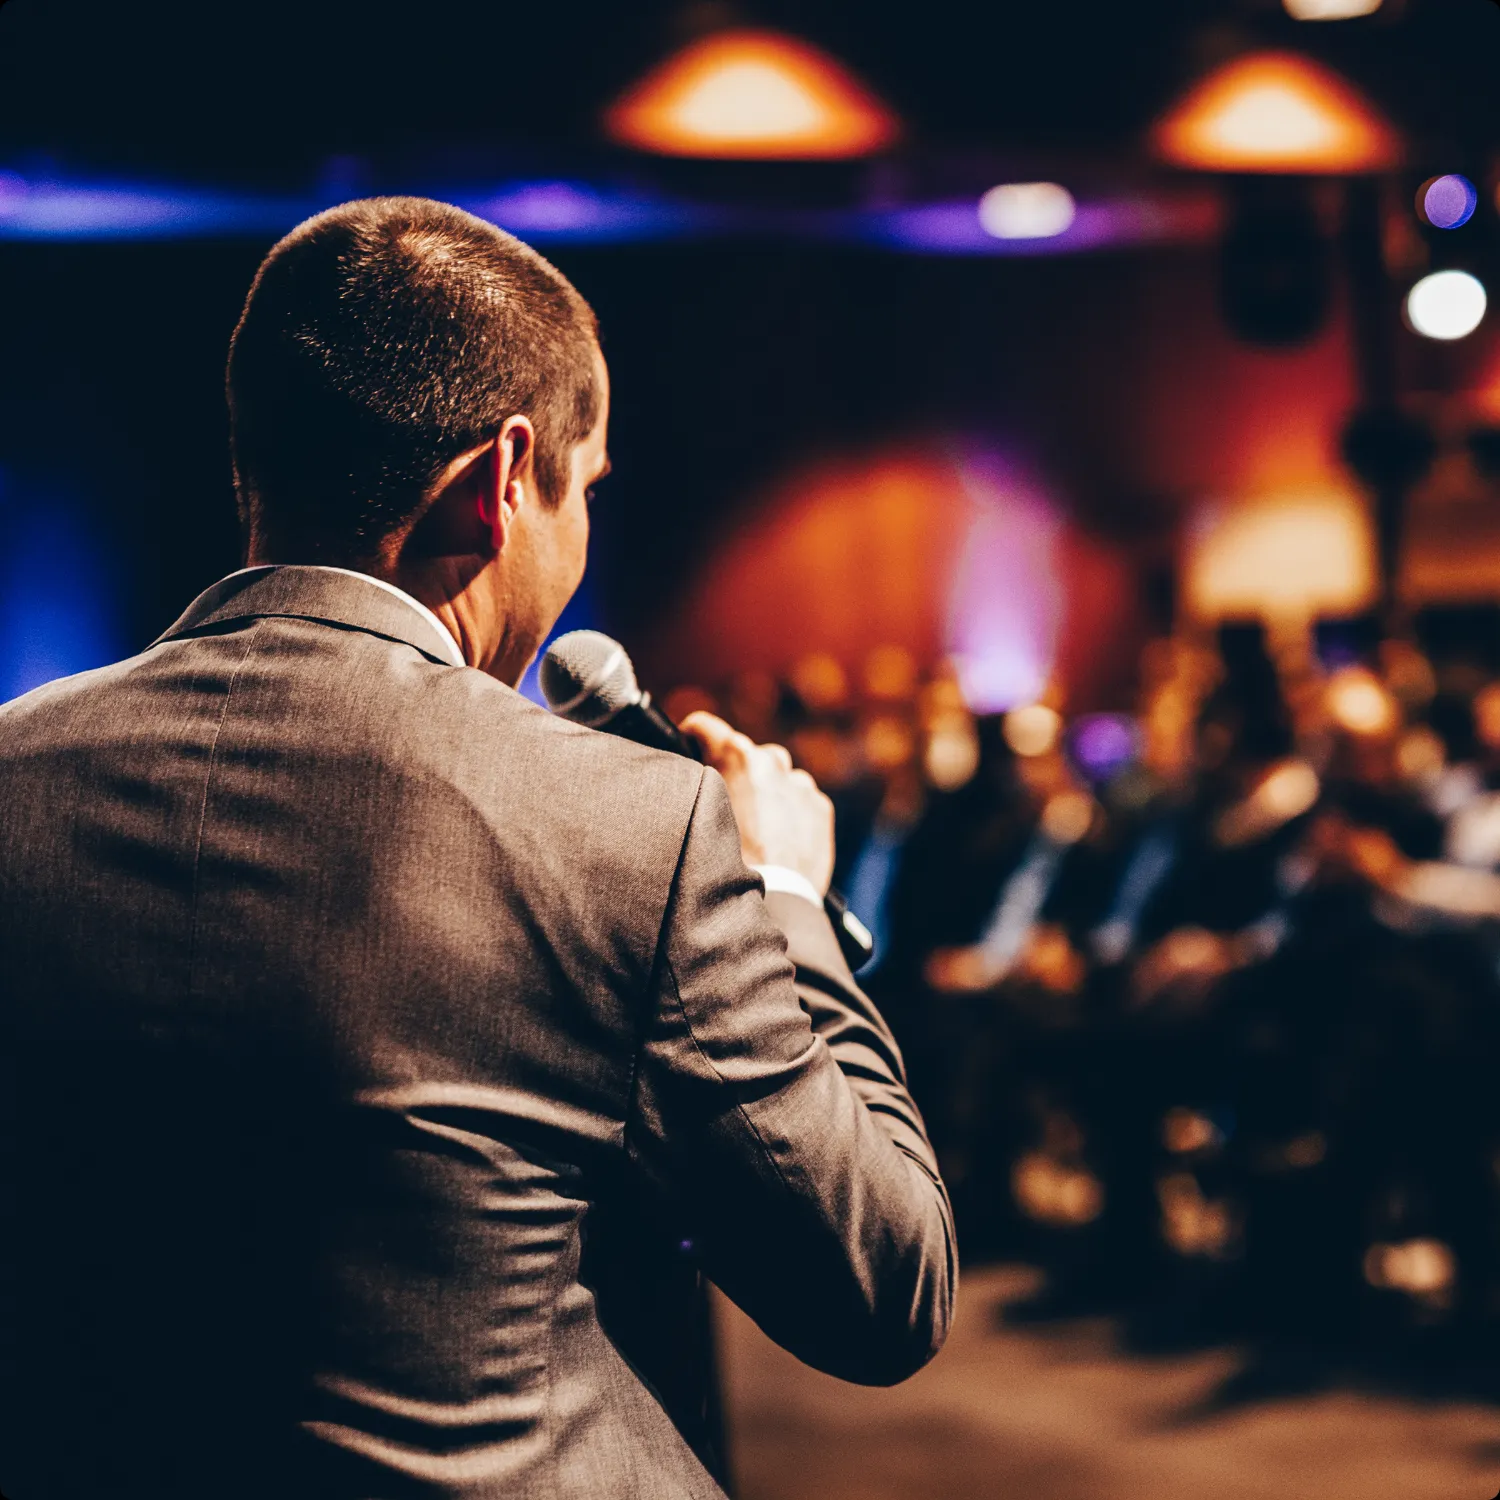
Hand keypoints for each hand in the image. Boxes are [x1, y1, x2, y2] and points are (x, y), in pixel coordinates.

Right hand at [681, 711, 834, 895]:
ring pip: (778, 778)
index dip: (692, 735)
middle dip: (738, 771)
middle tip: (728, 803)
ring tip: (757, 829)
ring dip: (768, 793)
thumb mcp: (699, 814)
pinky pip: (800, 800)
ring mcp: (799, 784)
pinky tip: (778, 839)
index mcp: (737, 756)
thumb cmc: (728, 860)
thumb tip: (694, 772)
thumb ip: (699, 783)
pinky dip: (790, 812)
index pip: (705, 726)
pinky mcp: (819, 806)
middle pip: (748, 754)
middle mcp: (771, 762)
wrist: (774, 897)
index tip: (689, 745)